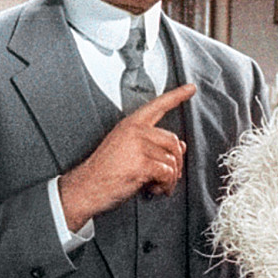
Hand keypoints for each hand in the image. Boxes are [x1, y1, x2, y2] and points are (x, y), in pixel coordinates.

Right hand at [57, 84, 194, 231]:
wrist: (87, 186)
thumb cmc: (105, 170)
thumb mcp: (128, 150)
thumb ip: (153, 144)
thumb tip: (181, 146)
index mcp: (130, 124)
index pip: (157, 105)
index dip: (177, 96)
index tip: (191, 88)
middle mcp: (135, 130)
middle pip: (173, 141)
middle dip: (176, 162)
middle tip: (168, 177)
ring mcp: (138, 145)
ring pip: (172, 160)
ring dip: (170, 178)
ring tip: (158, 186)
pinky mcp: (141, 163)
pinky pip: (167, 173)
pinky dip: (166, 185)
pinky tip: (155, 189)